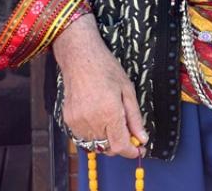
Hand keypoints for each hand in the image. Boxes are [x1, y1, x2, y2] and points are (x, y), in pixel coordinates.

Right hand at [53, 14, 147, 157]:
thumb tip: (142, 139)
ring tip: (112, 121)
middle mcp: (92, 120)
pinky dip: (94, 134)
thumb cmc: (106, 69)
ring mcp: (78, 122)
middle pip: (108, 148)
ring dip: (106, 140)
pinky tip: (98, 119)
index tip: (139, 150)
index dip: (131, 152)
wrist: (80, 58)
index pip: (120, 146)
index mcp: (109, 112)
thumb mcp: (128, 91)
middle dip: (120, 145)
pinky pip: (83, 137)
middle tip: (129, 133)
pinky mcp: (68, 120)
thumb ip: (135, 118)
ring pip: (95, 145)